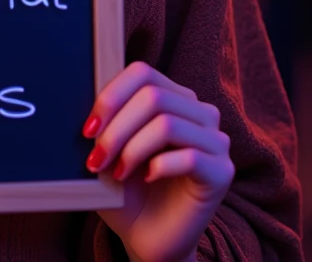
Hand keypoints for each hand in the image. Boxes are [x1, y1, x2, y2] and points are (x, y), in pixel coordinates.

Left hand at [85, 62, 233, 261]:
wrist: (148, 237)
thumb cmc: (128, 192)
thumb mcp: (110, 152)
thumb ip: (106, 124)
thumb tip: (89, 107)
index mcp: (174, 98)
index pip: (143, 73)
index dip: (111, 96)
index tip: (88, 129)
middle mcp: (200, 113)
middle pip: (154, 97)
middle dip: (117, 128)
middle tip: (95, 158)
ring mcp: (216, 141)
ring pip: (168, 124)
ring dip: (132, 149)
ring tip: (116, 172)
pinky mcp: (223, 171)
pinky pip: (189, 157)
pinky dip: (158, 166)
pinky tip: (146, 178)